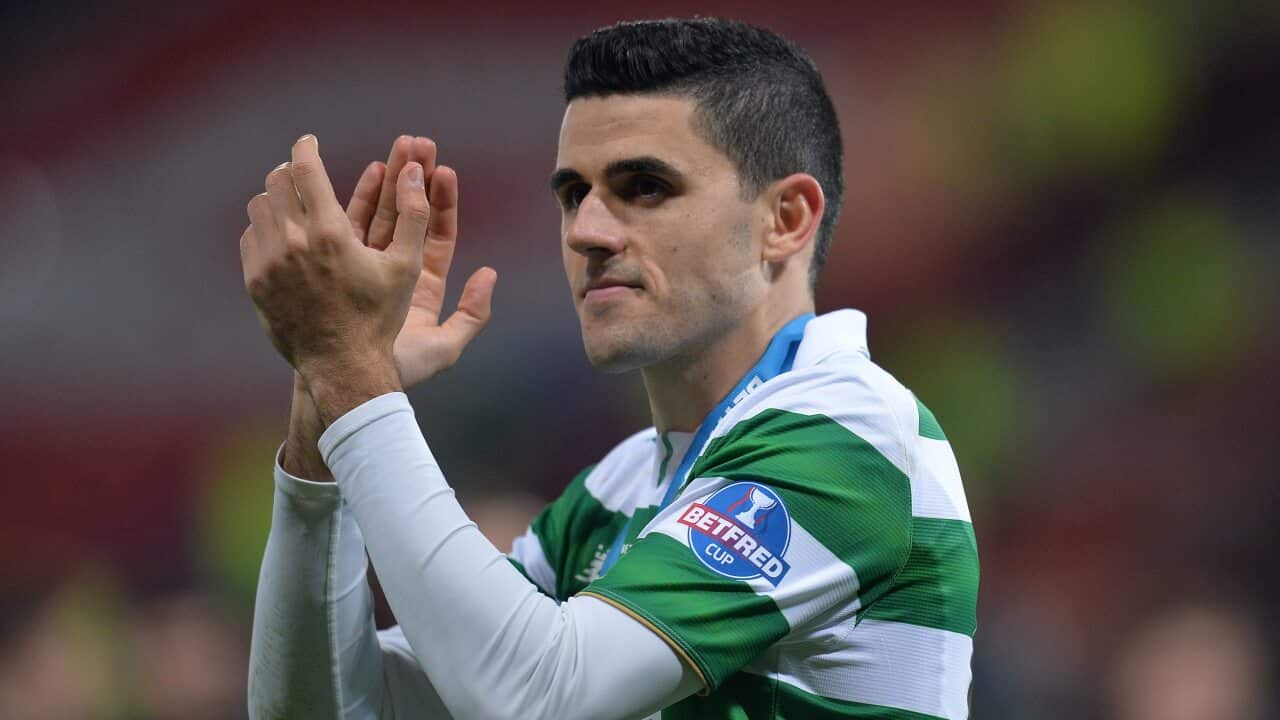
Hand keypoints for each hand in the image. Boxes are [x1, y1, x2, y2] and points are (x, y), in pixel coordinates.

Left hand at [241, 135, 422, 420]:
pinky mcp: (254, 282)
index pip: (305, 168)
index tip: (309, 142)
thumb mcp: (407, 266)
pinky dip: (264, 228)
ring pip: (259, 207)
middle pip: (277, 182)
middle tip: (304, 172)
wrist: (342, 366)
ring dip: (276, 198)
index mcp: (329, 233)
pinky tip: (281, 235)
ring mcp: (268, 263)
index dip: (306, 148)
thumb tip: (416, 169)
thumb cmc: (380, 317)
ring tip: (293, 202)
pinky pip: (250, 237)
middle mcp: (292, 242)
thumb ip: (415, 214)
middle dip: (292, 172)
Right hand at [345, 135, 497, 388]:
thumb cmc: (395, 372)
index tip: (444, 169)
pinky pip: (352, 227)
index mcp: (424, 290)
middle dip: (415, 179)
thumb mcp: (445, 347)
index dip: (443, 202)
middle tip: (418, 141)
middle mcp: (396, 275)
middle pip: (410, 217)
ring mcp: (366, 269)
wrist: (345, 387)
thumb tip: (490, 274)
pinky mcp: (340, 268)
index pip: (438, 236)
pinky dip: (360, 200)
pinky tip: (368, 173)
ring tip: (397, 148)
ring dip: (389, 182)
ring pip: (380, 216)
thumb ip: (472, 314)